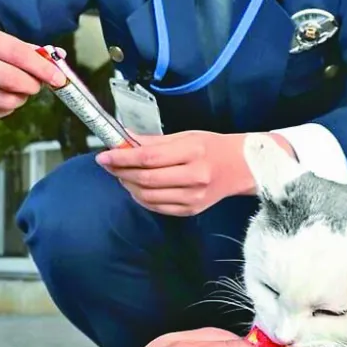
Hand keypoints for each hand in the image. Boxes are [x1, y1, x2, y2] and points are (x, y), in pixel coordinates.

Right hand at [0, 21, 62, 117]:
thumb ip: (27, 49)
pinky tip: (3, 95)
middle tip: (37, 84)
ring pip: (6, 101)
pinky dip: (7, 107)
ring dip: (21, 98)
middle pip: (12, 81)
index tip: (59, 78)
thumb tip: (58, 59)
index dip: (42, 69)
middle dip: (33, 85)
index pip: (17, 54)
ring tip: (19, 89)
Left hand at [93, 131, 244, 215]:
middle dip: (121, 172)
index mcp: (192, 152)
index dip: (122, 158)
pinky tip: (137, 188)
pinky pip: (157, 207)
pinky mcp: (191, 210)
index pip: (149, 157)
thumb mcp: (185, 136)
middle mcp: (194, 177)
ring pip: (148, 196)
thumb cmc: (212, 147)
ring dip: (129, 186)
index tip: (104, 156)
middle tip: (109, 164)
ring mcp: (193, 197)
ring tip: (123, 175)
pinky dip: (142, 198)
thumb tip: (122, 138)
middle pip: (146, 179)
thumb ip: (152, 141)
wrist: (242, 168)